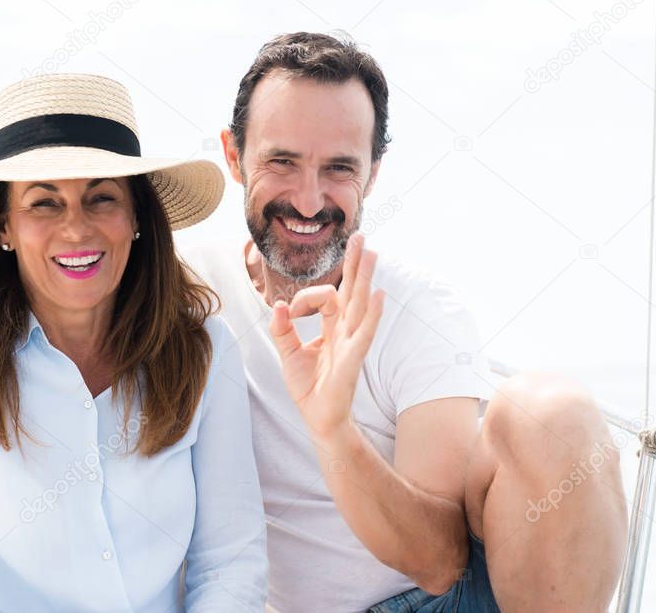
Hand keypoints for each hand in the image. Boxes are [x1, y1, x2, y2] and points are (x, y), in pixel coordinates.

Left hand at [269, 233, 384, 439]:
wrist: (318, 419)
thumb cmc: (309, 389)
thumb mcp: (288, 355)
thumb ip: (282, 329)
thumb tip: (277, 304)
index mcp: (333, 328)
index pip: (325, 297)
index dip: (304, 298)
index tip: (287, 311)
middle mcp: (346, 331)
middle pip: (352, 290)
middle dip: (355, 263)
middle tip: (361, 236)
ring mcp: (352, 343)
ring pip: (359, 304)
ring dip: (365, 278)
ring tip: (371, 253)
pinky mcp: (353, 358)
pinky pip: (363, 332)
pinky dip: (371, 314)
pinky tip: (378, 295)